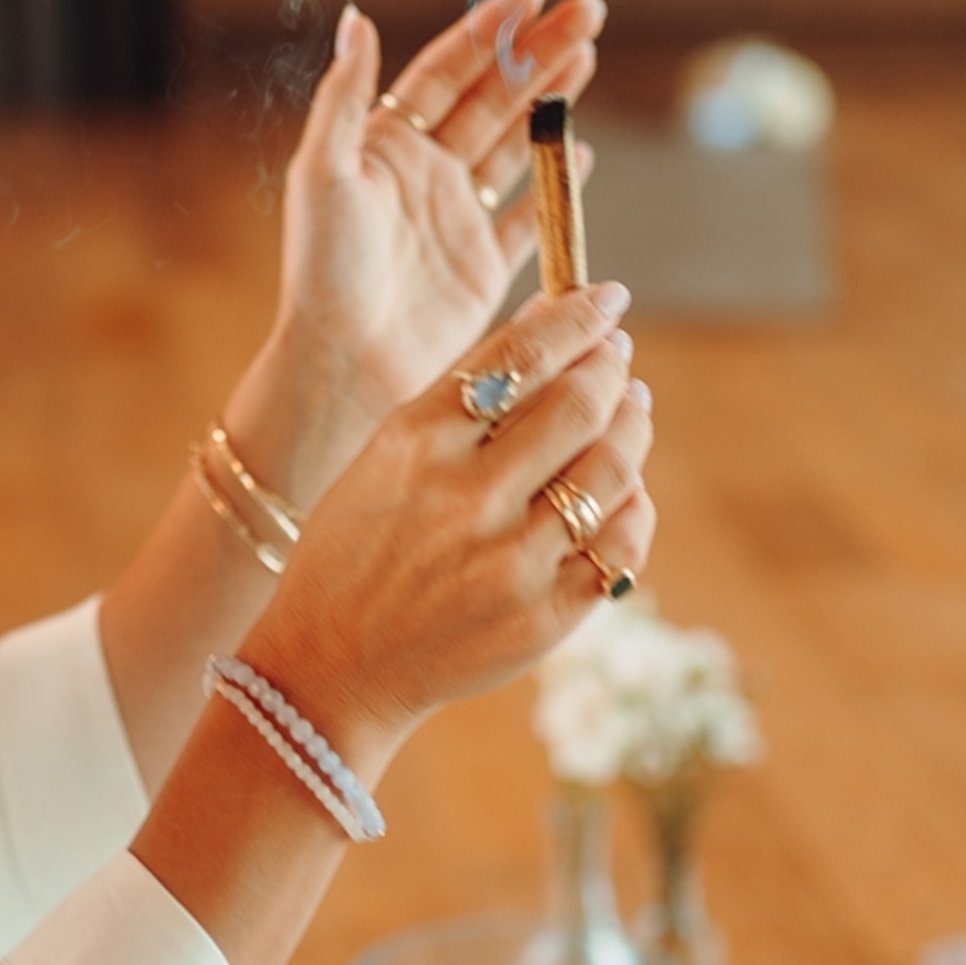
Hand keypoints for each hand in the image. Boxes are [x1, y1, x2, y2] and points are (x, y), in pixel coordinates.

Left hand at [236, 0, 605, 499]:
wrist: (344, 363)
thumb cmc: (323, 270)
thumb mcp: (323, 173)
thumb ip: (345, 97)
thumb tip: (356, 18)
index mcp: (384, 145)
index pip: (448, 70)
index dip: (490, 31)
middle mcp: (423, 175)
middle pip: (493, 98)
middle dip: (541, 54)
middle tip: (591, 14)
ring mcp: (455, 221)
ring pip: (515, 147)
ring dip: (552, 105)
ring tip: (588, 60)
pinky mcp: (482, 270)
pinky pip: (526, 220)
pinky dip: (554, 188)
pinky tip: (580, 154)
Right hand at [241, 281, 655, 763]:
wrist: (331, 666)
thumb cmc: (357, 546)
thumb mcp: (385, 455)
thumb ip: (461, 394)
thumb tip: (548, 321)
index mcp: (416, 443)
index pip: (520, 357)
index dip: (577, 318)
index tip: (608, 298)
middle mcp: (466, 499)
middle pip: (578, 405)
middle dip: (610, 367)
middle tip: (617, 355)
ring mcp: (510, 562)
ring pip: (611, 470)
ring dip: (632, 425)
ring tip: (630, 407)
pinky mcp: (543, 617)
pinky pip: (621, 546)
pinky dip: (634, 504)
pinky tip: (625, 487)